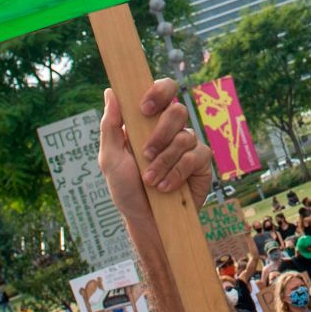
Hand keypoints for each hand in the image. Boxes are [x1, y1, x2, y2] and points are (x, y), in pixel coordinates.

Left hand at [101, 79, 211, 200]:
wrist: (145, 220)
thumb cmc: (126, 188)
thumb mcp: (110, 158)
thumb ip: (110, 125)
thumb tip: (111, 91)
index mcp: (149, 121)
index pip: (163, 91)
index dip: (158, 92)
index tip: (144, 108)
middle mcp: (171, 129)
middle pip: (177, 110)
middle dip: (161, 132)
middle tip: (146, 152)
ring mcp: (188, 145)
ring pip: (184, 136)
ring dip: (164, 161)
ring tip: (150, 181)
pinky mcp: (200, 163)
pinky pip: (194, 157)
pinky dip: (176, 173)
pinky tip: (165, 187)